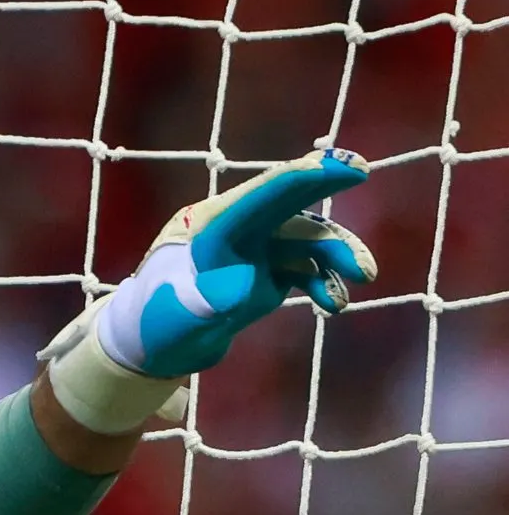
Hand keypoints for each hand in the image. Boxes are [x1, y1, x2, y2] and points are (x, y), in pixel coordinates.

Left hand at [39, 148, 379, 432]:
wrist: (151, 348)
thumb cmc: (155, 322)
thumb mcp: (176, 312)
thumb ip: (208, 298)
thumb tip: (243, 287)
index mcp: (209, 224)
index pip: (261, 193)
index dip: (302, 177)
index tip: (344, 165)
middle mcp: (236, 230)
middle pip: (290, 205)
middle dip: (326, 190)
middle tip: (363, 172)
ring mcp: (254, 252)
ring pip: (306, 242)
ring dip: (337, 255)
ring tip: (362, 278)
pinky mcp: (267, 276)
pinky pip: (306, 270)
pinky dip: (325, 282)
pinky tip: (334, 304)